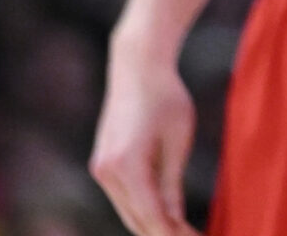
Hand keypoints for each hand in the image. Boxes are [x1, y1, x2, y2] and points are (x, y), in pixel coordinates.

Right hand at [90, 40, 199, 235]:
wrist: (137, 67)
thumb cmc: (166, 98)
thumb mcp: (177, 141)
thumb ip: (172, 184)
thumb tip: (175, 221)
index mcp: (126, 165)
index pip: (151, 215)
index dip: (173, 234)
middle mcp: (106, 172)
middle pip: (137, 219)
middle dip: (164, 235)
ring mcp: (101, 169)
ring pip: (129, 211)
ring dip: (154, 226)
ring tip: (185, 232)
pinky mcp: (103, 165)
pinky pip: (125, 197)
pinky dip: (144, 210)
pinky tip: (167, 217)